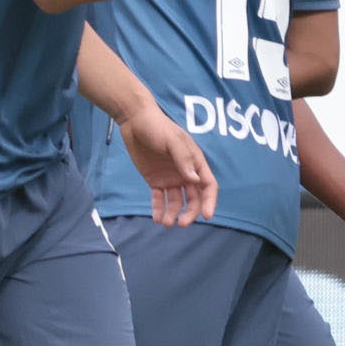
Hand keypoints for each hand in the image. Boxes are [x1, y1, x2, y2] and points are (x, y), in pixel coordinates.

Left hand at [118, 104, 216, 226]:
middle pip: (193, 198)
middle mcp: (185, 173)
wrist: (135, 121)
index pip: (208, 185)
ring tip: (165, 223)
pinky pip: (159, 198)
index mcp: (195, 163)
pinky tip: (157, 218)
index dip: (209, 201)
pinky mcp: (155, 180)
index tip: (206, 216)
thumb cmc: (158, 127)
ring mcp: (170, 178)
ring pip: (176, 201)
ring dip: (173, 213)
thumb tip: (194, 180)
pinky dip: (159, 209)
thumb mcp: (172, 140)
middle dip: (190, 212)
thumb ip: (183, 159)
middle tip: (181, 224)